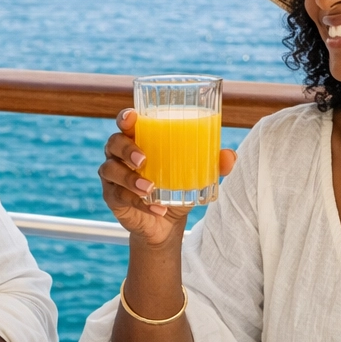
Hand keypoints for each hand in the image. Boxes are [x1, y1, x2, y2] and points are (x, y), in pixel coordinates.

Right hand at [100, 109, 235, 247]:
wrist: (166, 224)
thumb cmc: (177, 187)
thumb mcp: (196, 175)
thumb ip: (213, 164)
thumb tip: (230, 156)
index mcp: (139, 140)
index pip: (126, 122)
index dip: (125, 117)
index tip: (132, 117)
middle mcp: (120, 155)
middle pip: (113, 143)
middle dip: (126, 148)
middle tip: (144, 159)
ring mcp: (113, 177)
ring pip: (110, 169)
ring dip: (129, 179)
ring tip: (150, 188)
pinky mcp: (113, 198)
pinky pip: (118, 196)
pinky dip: (137, 202)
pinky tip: (156, 208)